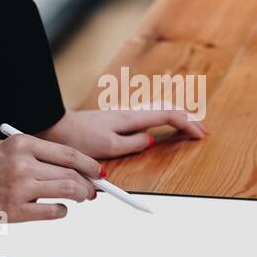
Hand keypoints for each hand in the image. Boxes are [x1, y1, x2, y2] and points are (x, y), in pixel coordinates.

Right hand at [0, 135, 101, 222]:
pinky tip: (59, 209)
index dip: (89, 165)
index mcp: (23, 143)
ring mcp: (19, 187)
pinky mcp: (14, 210)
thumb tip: (78, 171)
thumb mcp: (11, 151)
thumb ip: (40, 158)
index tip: (98, 172)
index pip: (69, 154)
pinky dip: (62, 211)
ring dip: (80, 196)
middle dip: (88, 184)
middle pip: (71, 173)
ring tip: (81, 198)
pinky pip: (52, 211)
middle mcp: (22, 163)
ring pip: (67, 191)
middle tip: (93, 191)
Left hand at [37, 110, 205, 158]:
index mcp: (131, 118)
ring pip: (157, 111)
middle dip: (186, 119)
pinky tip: (161, 126)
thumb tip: (152, 141)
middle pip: (166, 110)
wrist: (56, 127)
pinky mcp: (116, 120)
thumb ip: (133, 144)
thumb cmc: (79, 138)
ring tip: (188, 127)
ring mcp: (123, 115)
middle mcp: (129, 113)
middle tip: (200, 131)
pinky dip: (161, 120)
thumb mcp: (108, 146)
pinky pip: (147, 117)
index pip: (167, 116)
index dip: (187, 125)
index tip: (200, 135)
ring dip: (175, 118)